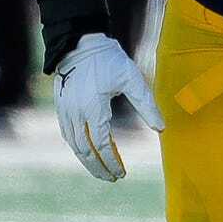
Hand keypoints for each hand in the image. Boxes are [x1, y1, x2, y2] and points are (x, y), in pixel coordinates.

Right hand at [53, 33, 162, 181]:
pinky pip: (67, 134)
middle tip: (112, 179)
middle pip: (85, 150)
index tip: (122, 173)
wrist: (79, 43)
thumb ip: (147, 105)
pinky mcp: (60, 106)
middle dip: (98, 167)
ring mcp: (65, 110)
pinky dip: (77, 147)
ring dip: (87, 161)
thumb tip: (162, 129)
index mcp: (93, 108)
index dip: (112, 162)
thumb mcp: (132, 79)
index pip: (102, 144)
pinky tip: (88, 152)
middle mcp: (75, 112)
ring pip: (74, 144)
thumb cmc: (109, 60)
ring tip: (101, 171)